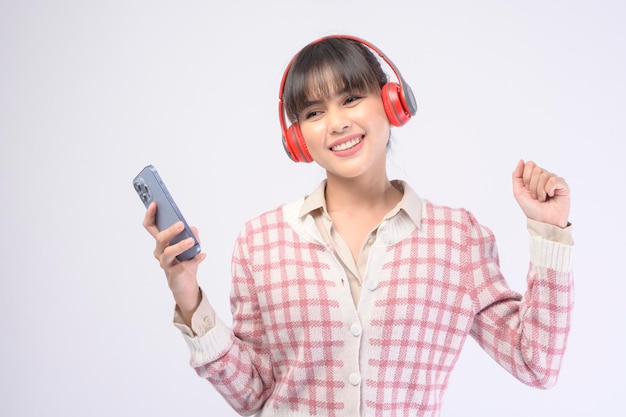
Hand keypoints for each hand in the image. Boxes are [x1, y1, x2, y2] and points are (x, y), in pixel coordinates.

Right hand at [143, 202, 206, 322]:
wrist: (186, 283)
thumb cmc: (185, 260)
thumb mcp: (190, 244)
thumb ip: (191, 234)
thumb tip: (192, 230)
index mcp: (161, 241)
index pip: (150, 226)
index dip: (150, 215)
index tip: (155, 204)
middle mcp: (160, 251)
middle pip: (159, 238)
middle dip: (170, 230)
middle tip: (181, 224)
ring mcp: (166, 263)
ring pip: (168, 253)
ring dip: (180, 245)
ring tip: (191, 241)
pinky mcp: (175, 273)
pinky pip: (185, 265)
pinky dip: (196, 259)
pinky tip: (203, 255)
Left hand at [512, 160, 569, 227]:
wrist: (542, 220)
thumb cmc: (531, 208)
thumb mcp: (518, 191)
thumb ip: (517, 175)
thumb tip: (521, 160)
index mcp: (534, 177)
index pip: (529, 165)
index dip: (526, 178)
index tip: (527, 189)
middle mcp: (545, 177)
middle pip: (536, 170)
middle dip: (532, 186)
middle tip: (536, 196)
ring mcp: (554, 180)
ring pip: (544, 175)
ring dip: (540, 190)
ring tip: (543, 199)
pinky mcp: (563, 186)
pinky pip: (553, 180)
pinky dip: (548, 190)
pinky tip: (551, 196)